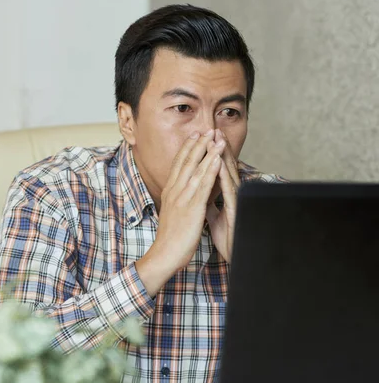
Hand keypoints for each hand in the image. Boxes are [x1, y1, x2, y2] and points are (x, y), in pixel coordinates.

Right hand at [136, 129, 224, 295]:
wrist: (164, 254)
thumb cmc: (171, 238)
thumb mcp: (175, 213)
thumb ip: (182, 200)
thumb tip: (190, 192)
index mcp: (170, 192)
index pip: (178, 165)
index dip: (187, 148)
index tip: (195, 135)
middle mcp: (175, 191)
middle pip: (187, 162)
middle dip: (198, 144)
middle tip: (207, 129)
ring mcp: (183, 198)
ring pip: (196, 169)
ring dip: (208, 152)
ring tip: (216, 137)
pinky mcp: (192, 208)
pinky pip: (203, 185)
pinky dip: (211, 170)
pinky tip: (218, 159)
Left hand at [206, 129, 239, 262]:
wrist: (233, 254)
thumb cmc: (225, 235)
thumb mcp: (212, 215)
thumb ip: (207, 201)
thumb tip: (199, 191)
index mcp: (224, 194)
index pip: (217, 169)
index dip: (211, 154)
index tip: (204, 138)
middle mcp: (231, 194)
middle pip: (224, 167)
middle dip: (219, 148)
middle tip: (214, 129)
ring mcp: (235, 201)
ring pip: (229, 174)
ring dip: (224, 156)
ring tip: (218, 140)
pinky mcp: (236, 210)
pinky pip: (230, 191)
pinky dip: (225, 178)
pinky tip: (220, 167)